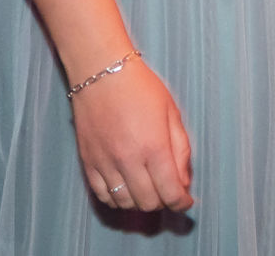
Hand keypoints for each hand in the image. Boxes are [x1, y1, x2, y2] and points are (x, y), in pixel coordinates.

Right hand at [71, 56, 193, 212]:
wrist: (102, 71)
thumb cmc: (140, 87)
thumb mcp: (172, 113)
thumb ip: (181, 150)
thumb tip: (183, 181)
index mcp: (154, 146)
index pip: (171, 193)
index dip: (182, 203)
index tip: (185, 202)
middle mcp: (129, 159)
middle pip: (149, 203)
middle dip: (163, 202)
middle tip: (168, 191)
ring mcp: (105, 163)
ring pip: (126, 204)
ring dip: (141, 202)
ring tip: (148, 188)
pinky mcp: (88, 162)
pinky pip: (103, 196)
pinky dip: (117, 199)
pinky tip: (126, 188)